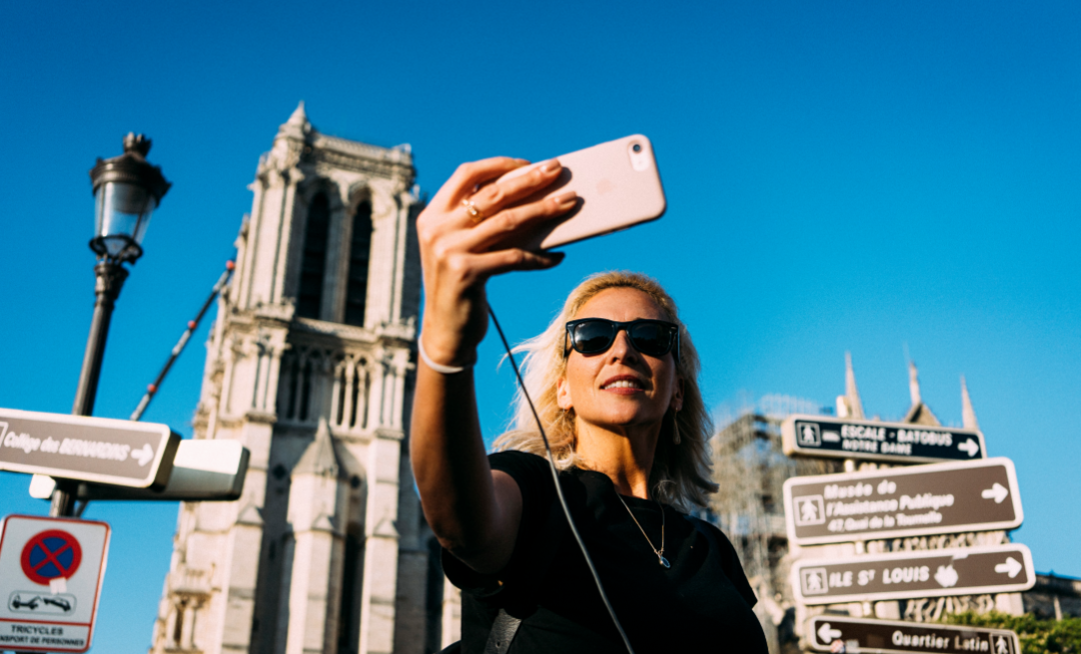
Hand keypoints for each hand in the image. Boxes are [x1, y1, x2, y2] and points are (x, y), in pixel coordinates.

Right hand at [417, 156, 577, 366]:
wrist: (445, 331)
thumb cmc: (462, 284)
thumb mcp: (462, 247)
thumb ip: (480, 223)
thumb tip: (532, 197)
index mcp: (433, 215)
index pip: (467, 174)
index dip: (499, 165)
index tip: (529, 164)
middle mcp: (437, 229)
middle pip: (493, 194)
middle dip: (530, 179)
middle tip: (558, 169)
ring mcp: (448, 251)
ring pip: (508, 221)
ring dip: (544, 210)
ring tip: (569, 202)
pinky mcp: (466, 273)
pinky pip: (514, 257)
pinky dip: (539, 257)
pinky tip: (557, 256)